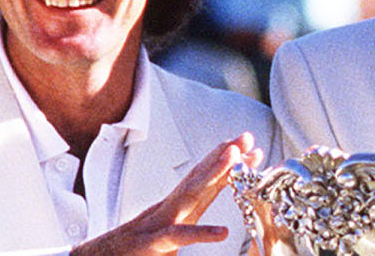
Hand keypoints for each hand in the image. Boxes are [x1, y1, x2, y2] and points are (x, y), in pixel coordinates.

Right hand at [70, 132, 262, 255]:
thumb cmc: (134, 251)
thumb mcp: (167, 236)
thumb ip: (187, 227)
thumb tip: (212, 225)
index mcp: (176, 209)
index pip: (205, 181)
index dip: (226, 163)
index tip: (248, 148)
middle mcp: (169, 210)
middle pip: (200, 178)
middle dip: (224, 157)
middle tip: (246, 137)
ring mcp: (160, 223)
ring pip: (190, 195)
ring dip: (212, 175)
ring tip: (234, 159)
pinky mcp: (153, 244)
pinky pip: (177, 236)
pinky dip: (198, 233)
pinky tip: (221, 232)